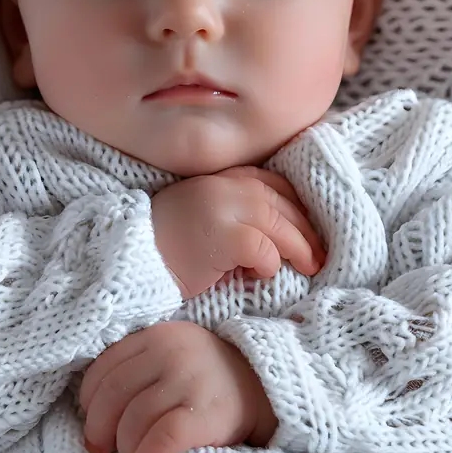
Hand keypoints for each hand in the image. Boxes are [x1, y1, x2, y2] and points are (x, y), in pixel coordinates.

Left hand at [79, 320, 277, 452]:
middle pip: (113, 394)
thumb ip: (139, 368)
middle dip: (98, 428)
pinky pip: (162, 439)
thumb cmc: (209, 381)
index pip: (105, 366)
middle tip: (99, 450)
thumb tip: (91, 410)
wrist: (266, 390)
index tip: (90, 421)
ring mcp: (190, 380)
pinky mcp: (206, 413)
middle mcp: (171, 352)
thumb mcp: (173, 357)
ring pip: (134, 420)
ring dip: (123, 449)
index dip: (90, 399)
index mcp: (157, 335)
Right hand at [151, 164, 324, 298]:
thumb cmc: (167, 244)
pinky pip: (264, 250)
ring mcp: (224, 207)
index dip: (298, 205)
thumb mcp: (204, 215)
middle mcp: (225, 186)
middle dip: (308, 231)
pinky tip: (258, 275)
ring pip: (280, 225)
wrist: (131, 256)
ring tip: (307, 268)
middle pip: (283, 204)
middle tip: (320, 256)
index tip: (310, 227)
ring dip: (299, 249)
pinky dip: (269, 265)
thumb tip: (279, 234)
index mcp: (222, 177)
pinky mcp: (224, 236)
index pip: (274, 183)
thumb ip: (235, 211)